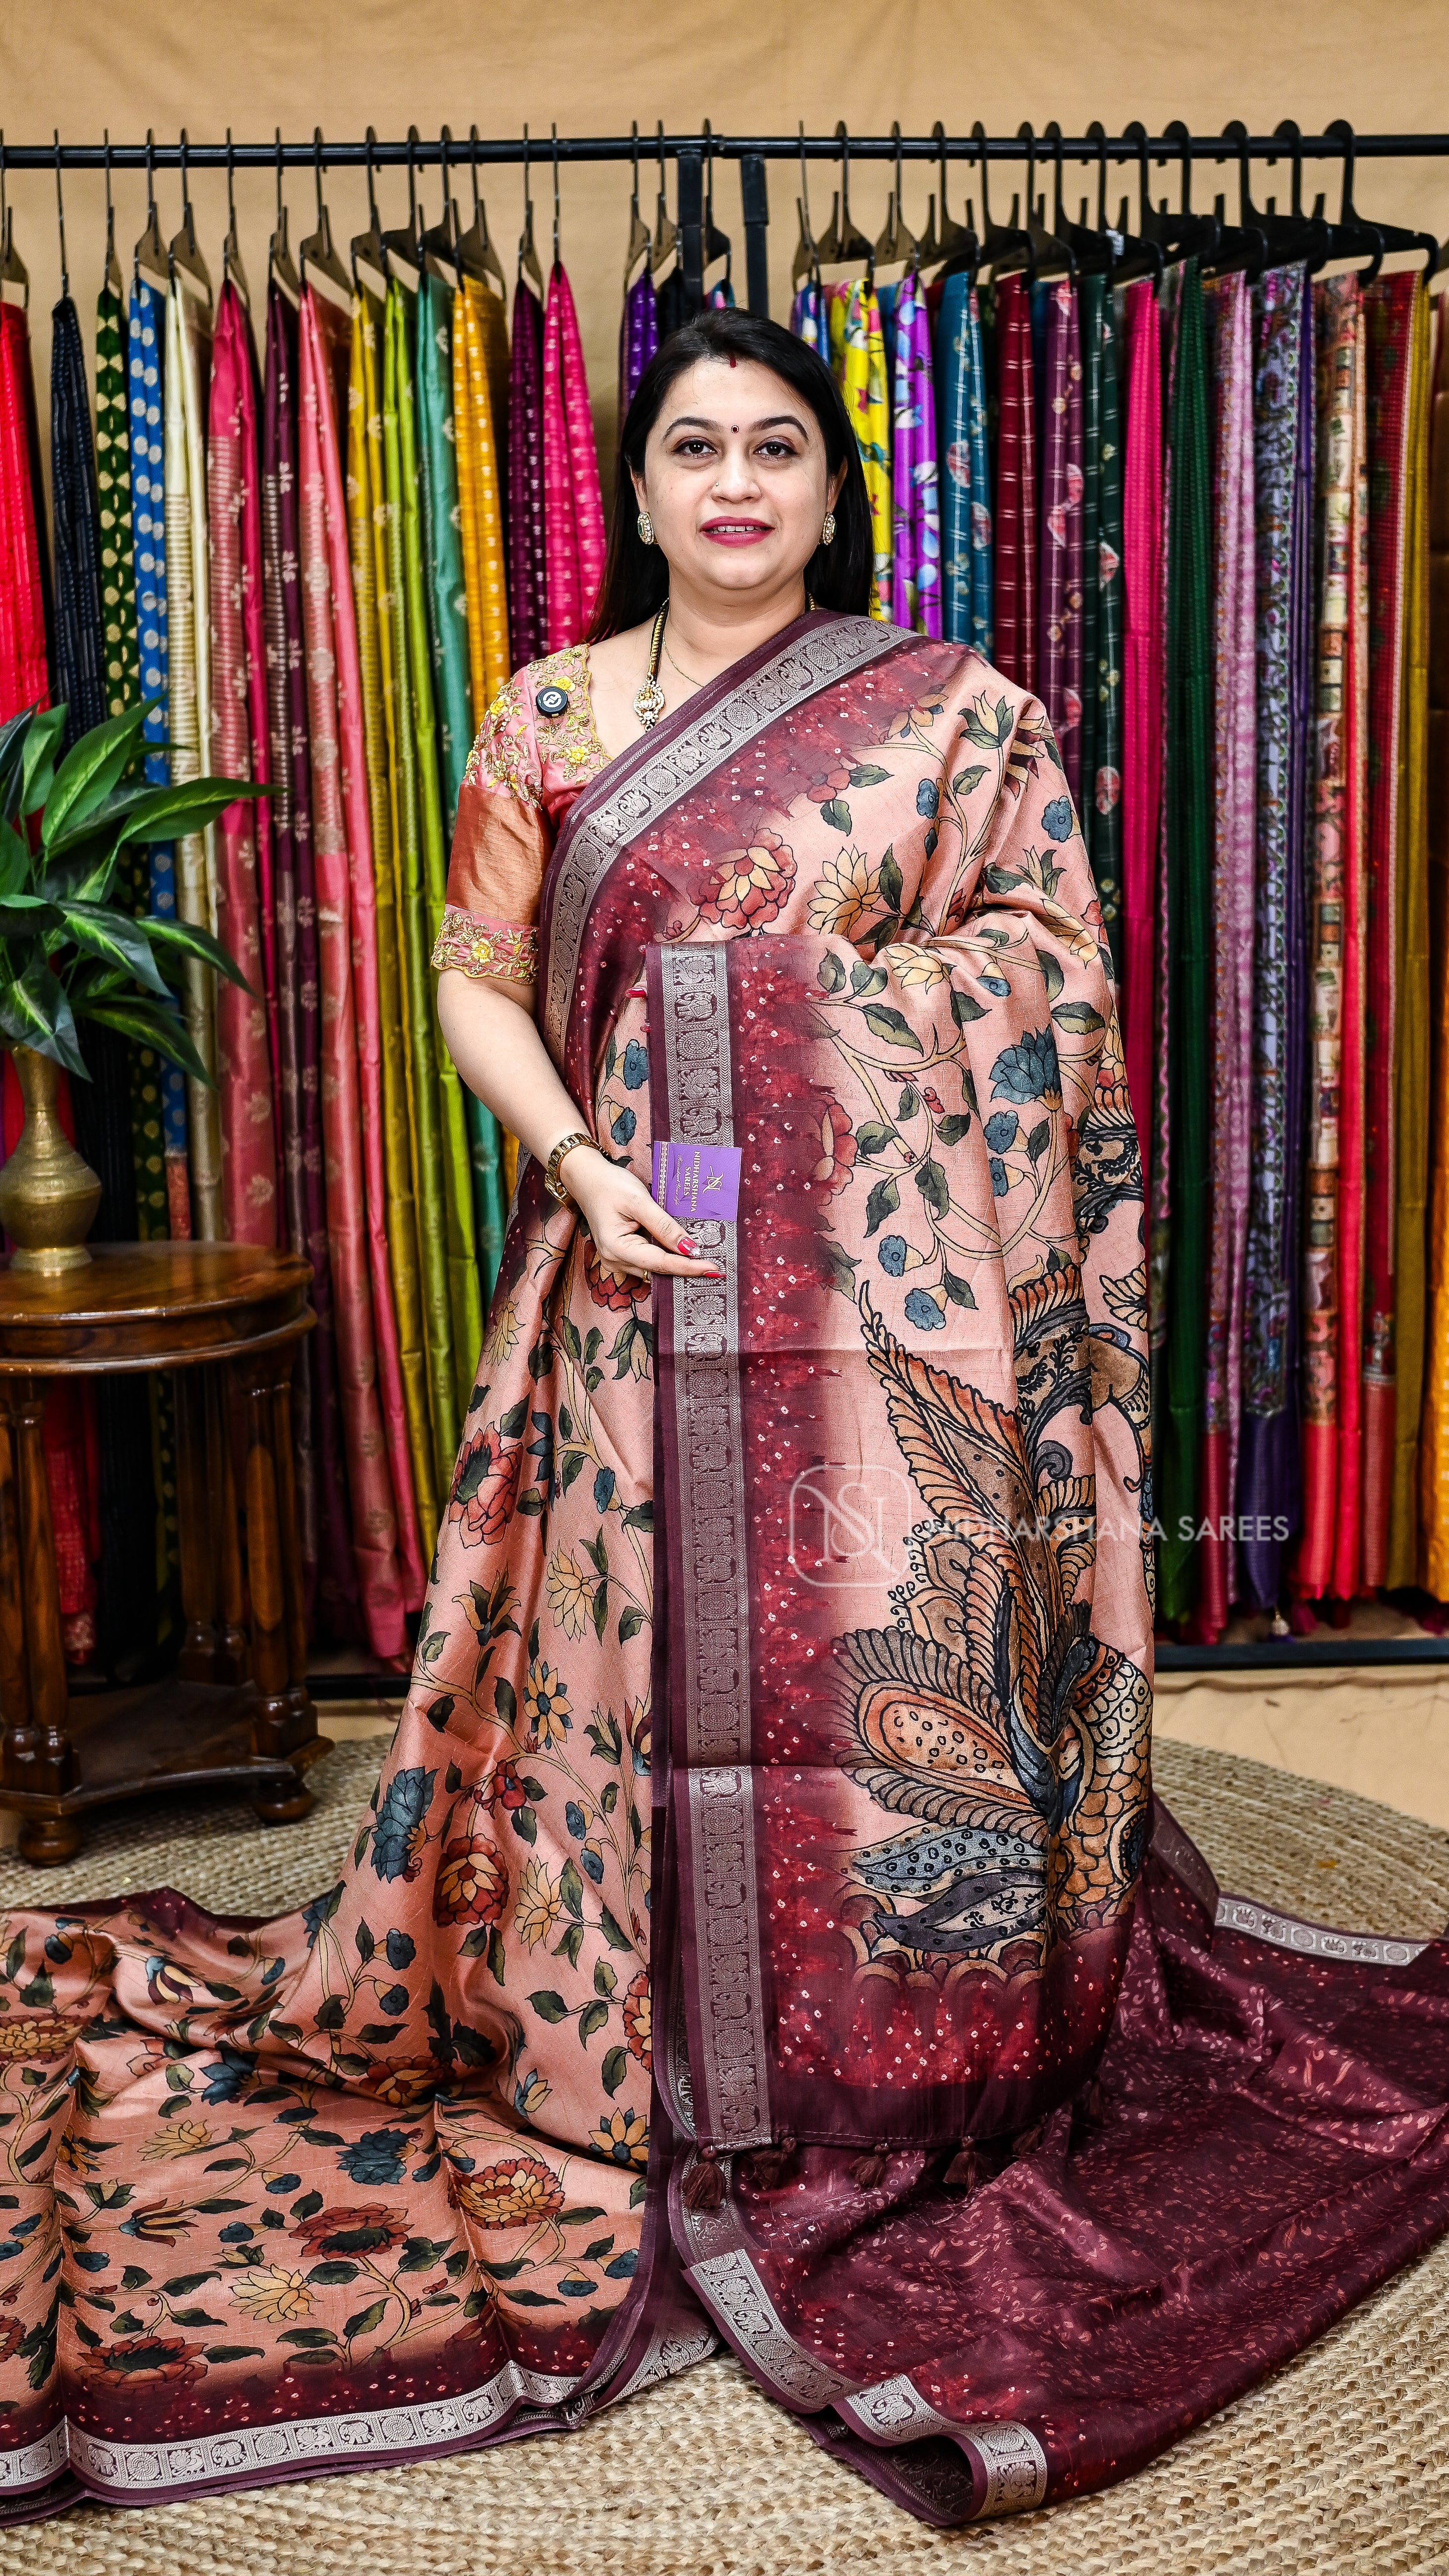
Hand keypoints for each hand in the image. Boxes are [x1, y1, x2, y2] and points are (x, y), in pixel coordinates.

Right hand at [558, 1143, 722, 1279]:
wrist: (587, 1179)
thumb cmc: (610, 1185)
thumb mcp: (639, 1201)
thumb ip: (664, 1227)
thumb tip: (690, 1249)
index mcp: (617, 1248)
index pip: (661, 1263)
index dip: (688, 1267)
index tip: (713, 1269)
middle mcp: (615, 1261)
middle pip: (658, 1271)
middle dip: (686, 1270)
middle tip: (716, 1268)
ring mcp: (616, 1260)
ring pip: (654, 1269)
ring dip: (677, 1265)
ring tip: (705, 1261)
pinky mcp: (621, 1255)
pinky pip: (648, 1262)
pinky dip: (666, 1259)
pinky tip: (684, 1253)